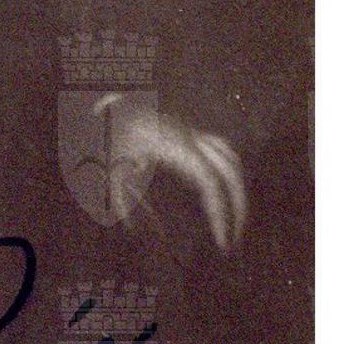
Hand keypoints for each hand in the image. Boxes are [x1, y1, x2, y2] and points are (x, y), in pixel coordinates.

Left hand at [95, 95, 247, 250]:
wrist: (106, 102)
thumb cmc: (106, 131)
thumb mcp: (107, 165)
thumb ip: (120, 200)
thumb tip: (133, 230)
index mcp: (170, 144)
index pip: (208, 179)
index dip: (220, 210)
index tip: (221, 241)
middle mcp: (187, 135)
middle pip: (229, 170)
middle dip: (238, 206)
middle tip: (233, 241)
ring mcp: (189, 130)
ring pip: (230, 158)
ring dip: (237, 191)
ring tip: (234, 221)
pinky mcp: (187, 130)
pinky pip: (221, 151)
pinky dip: (228, 175)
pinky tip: (223, 197)